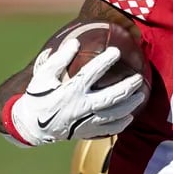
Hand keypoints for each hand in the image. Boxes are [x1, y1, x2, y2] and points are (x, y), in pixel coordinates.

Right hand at [10, 37, 146, 145]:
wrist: (31, 126)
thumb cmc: (38, 96)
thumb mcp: (43, 75)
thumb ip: (59, 59)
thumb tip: (75, 41)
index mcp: (70, 90)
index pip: (90, 73)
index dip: (104, 62)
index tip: (116, 52)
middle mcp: (80, 106)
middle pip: (111, 97)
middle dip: (127, 87)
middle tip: (138, 78)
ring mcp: (85, 121)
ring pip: (114, 114)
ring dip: (130, 105)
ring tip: (141, 95)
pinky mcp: (87, 131)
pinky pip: (109, 130)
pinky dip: (121, 123)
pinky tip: (130, 116)